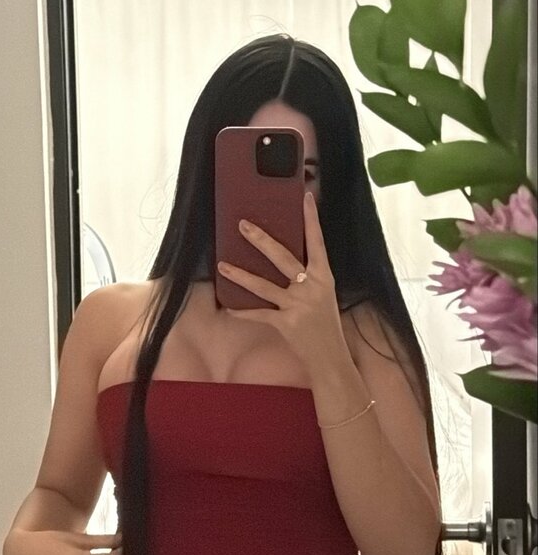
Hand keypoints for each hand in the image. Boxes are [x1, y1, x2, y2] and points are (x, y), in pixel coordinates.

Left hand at [217, 192, 350, 378]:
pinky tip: (229, 309)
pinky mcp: (285, 323)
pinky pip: (259, 314)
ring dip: (240, 275)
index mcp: (323, 277)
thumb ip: (307, 278)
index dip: (312, 219)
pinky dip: (243, 312)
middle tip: (242, 225)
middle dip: (260, 240)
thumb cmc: (326, 324)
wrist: (331, 357)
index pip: (317, 242)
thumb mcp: (323, 295)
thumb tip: (282, 260)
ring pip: (263, 286)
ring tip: (222, 265)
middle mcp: (310, 287)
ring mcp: (297, 305)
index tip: (306, 198)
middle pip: (282, 258)